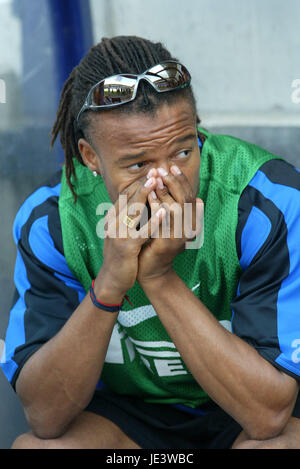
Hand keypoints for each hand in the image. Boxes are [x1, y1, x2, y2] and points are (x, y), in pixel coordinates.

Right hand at [94, 175, 164, 300]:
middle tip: (154, 170)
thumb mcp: (120, 233)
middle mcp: (113, 224)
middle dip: (142, 184)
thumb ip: (127, 219)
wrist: (111, 280)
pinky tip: (163, 212)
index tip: (151, 172)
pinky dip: (153, 221)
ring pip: (133, 212)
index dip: (138, 184)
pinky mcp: (127, 247)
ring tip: (156, 183)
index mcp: (112, 219)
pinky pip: (142, 232)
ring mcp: (118, 235)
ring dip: (144, 196)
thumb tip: (137, 203)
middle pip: (128, 200)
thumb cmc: (120, 256)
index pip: (124, 197)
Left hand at [137, 166, 203, 284]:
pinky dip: (157, 204)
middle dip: (174, 182)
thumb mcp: (167, 222)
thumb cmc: (157, 242)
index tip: (172, 167)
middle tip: (162, 169)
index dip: (182, 181)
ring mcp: (180, 236)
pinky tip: (149, 194)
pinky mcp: (168, 242)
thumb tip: (178, 185)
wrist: (151, 269)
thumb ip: (172, 206)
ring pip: (176, 207)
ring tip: (155, 177)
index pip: (191, 196)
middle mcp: (190, 229)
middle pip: (186, 199)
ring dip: (165, 191)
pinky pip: (163, 219)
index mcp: (192, 222)